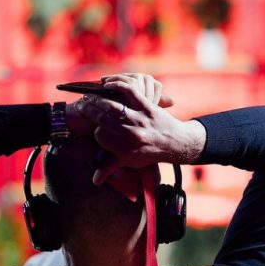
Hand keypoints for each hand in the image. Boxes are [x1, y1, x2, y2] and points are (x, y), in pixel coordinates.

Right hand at [76, 73, 205, 183]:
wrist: (176, 143)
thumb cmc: (149, 153)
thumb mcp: (129, 162)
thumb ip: (110, 168)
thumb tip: (95, 181)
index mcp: (126, 151)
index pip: (100, 137)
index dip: (96, 131)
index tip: (95, 126)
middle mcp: (133, 137)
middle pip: (104, 120)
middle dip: (93, 112)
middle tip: (88, 107)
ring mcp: (141, 121)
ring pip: (113, 107)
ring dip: (101, 99)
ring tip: (95, 97)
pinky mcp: (149, 107)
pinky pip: (130, 92)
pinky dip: (118, 85)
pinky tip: (108, 85)